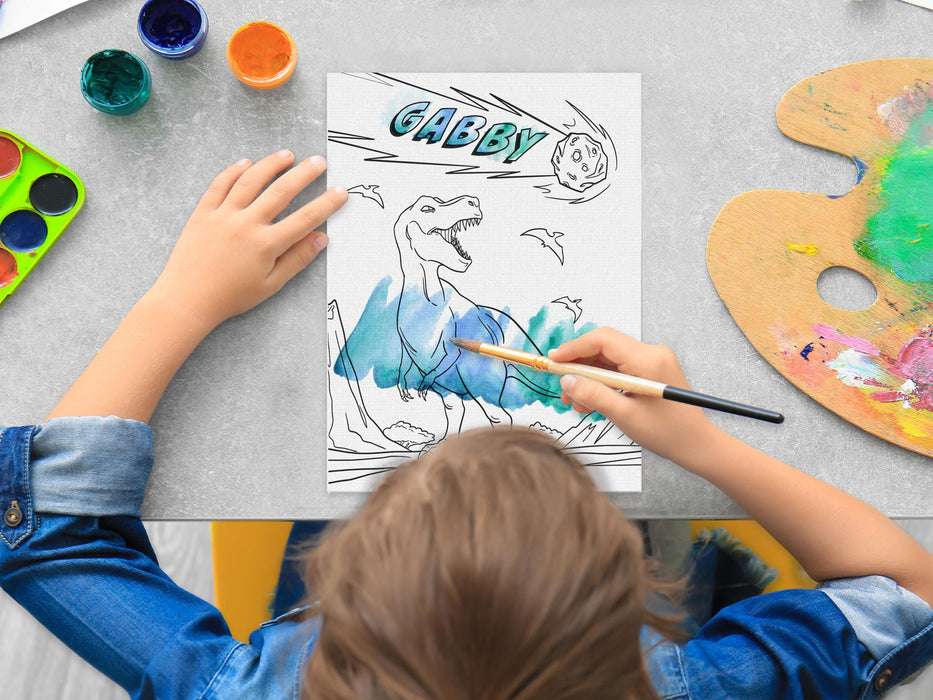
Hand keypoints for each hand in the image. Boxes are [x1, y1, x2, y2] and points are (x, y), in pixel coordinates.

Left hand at [150, 150, 347, 329]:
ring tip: (287, 155)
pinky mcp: (203, 213)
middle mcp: (246, 225)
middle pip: (281, 191)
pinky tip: (246, 162)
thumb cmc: (230, 296)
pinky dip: (234, 171)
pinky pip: (220, 185)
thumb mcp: (271, 285)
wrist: (187, 299)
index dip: (326, 204)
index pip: (305, 219)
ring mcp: (223, 215)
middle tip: (319, 162)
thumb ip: (297, 259)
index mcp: (266, 245)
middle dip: (304, 174)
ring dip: (271, 164)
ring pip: (251, 181)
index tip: (340, 192)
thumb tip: (321, 239)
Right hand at [550, 327, 722, 468]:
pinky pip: (618, 369)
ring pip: (608, 360)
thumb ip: (593, 395)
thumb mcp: (624, 416)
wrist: (696, 444)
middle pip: (604, 348)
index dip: (574, 347)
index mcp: (648, 360)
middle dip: (578, 366)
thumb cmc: (668, 433)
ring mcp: (651, 361)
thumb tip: (567, 380)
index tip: (554, 361)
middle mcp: (651, 353)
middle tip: (562, 387)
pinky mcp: (650, 370)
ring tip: (574, 401)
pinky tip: (590, 401)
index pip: (603, 339)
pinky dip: (602, 383)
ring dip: (588, 378)